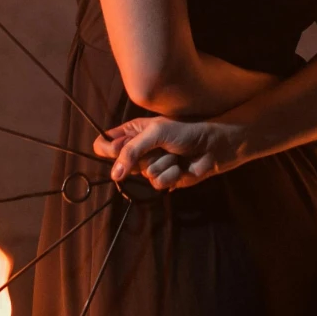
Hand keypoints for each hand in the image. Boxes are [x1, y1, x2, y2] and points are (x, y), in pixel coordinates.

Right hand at [94, 115, 245, 189]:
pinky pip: (157, 184)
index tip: (118, 150)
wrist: (212, 146)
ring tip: (175, 154)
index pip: (104, 144)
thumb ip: (131, 151)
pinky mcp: (164, 179)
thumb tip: (114, 175)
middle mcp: (138, 150)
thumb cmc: (184, 131)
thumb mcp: (154, 133)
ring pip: (143, 175)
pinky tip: (181, 166)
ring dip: (163, 164)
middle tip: (160, 146)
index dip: (108, 150)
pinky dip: (171, 175)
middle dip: (145, 156)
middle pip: (123, 164)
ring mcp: (150, 165)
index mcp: (131, 132)